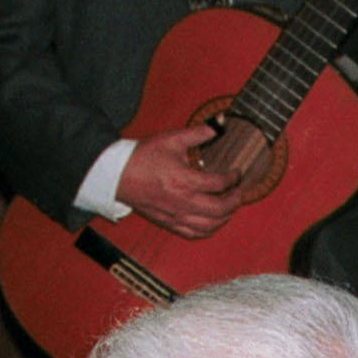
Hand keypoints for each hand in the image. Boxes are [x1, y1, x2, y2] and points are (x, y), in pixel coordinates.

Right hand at [114, 124, 242, 237]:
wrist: (118, 176)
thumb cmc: (142, 157)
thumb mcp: (171, 140)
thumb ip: (198, 133)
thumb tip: (219, 123)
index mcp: (185, 180)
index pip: (220, 183)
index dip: (234, 178)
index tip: (237, 173)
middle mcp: (183, 202)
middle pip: (220, 209)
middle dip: (235, 201)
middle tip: (239, 192)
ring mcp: (176, 215)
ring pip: (210, 226)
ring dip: (225, 217)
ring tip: (229, 207)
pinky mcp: (168, 223)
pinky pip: (194, 234)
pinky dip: (208, 230)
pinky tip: (212, 222)